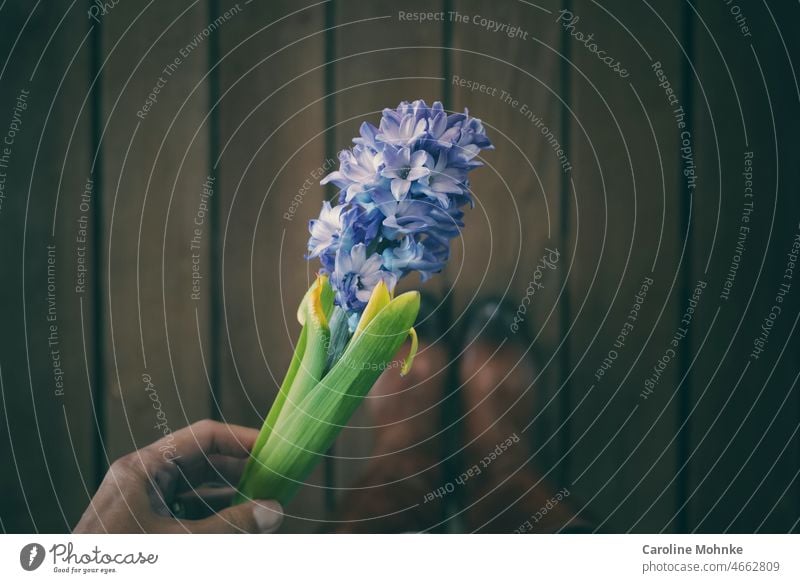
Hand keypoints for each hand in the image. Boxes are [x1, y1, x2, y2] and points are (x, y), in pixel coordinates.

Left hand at [74, 420, 282, 532]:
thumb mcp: (183, 544)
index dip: (242, 440)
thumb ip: (231, 526)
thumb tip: (273, 511)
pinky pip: (185, 513)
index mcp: (143, 470)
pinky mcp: (142, 528)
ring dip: (229, 498)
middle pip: (201, 463)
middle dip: (240, 473)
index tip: (274, 449)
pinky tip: (237, 527)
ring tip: (263, 507)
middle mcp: (140, 480)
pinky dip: (212, 518)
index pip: (202, 438)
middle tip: (275, 481)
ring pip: (195, 490)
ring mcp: (140, 504)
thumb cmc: (122, 567)